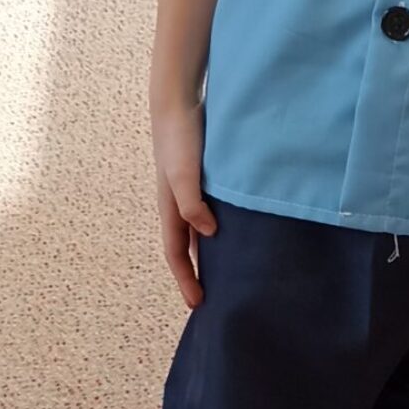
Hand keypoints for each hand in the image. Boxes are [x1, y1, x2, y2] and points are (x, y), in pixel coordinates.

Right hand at [153, 100, 215, 310]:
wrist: (178, 103)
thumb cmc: (179, 140)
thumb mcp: (183, 175)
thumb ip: (192, 204)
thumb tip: (209, 235)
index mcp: (169, 209)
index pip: (176, 255)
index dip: (186, 280)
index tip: (199, 305)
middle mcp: (178, 204)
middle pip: (186, 247)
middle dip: (196, 273)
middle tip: (215, 295)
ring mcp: (190, 191)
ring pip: (199, 230)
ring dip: (210, 251)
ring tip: (229, 269)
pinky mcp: (203, 178)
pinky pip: (211, 210)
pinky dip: (220, 225)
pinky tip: (239, 228)